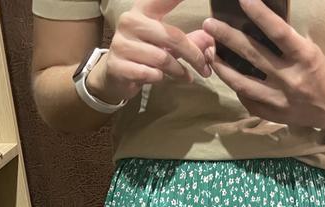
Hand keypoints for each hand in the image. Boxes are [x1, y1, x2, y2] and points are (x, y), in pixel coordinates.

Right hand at [87, 0, 214, 104]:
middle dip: (193, 54)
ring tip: (185, 76)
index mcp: (143, 9)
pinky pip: (149, 73)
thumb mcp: (166, 44)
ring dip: (178, 70)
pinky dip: (160, 78)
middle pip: (172, 36)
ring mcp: (122, 43)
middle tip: (205, 68)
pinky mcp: (118, 65)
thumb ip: (189, 40)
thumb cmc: (144, 54)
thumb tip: (211, 40)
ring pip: (162, 58)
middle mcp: (130, 21)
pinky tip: (161, 78)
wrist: (114, 74)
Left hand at [202, 0, 324, 130]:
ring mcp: (279, 99)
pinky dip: (236, 87)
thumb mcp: (309, 51)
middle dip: (227, 37)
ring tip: (209, 53)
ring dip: (222, 67)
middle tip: (208, 24)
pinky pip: (248, 100)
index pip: (278, 32)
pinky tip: (226, 75)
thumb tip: (258, 24)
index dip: (260, 14)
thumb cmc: (321, 72)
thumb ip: (286, 42)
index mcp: (304, 56)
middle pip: (253, 55)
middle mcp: (290, 78)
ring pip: (243, 82)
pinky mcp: (273, 115)